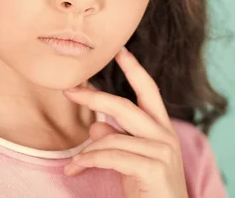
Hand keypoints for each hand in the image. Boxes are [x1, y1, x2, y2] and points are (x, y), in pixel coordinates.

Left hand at [62, 46, 188, 197]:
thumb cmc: (150, 192)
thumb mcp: (131, 163)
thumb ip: (118, 140)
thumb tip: (97, 125)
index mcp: (162, 130)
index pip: (149, 91)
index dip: (134, 69)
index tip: (120, 50)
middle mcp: (166, 136)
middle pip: (126, 106)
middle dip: (95, 97)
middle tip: (69, 90)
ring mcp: (162, 151)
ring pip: (112, 136)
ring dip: (86, 150)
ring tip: (73, 164)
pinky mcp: (154, 168)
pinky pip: (111, 156)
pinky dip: (89, 161)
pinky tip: (76, 169)